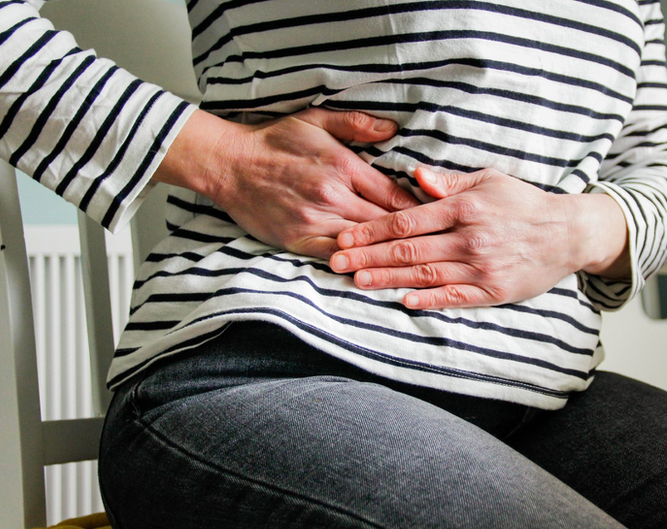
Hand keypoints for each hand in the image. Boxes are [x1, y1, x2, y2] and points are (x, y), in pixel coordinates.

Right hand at [155, 108, 419, 257]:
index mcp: (344, 166)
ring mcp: (316, 221)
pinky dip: (357, 265)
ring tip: (416, 264)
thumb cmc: (274, 140)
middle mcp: (333, 196)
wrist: (229, 164)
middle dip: (412, 236)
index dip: (419, 209)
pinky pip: (337, 258)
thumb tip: (393, 130)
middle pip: (386, 223)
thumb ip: (357, 125)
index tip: (437, 218)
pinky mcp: (299, 240)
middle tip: (438, 247)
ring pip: (365, 244)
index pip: (395, 195)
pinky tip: (376, 272)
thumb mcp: (317, 119)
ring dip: (389, 254)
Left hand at [329, 167, 629, 308]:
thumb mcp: (490, 180)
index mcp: (465, 207)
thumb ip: (451, 181)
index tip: (345, 236)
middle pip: (408, 250)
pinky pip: (455, 298)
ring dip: (387, 279)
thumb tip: (415, 176)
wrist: (567, 234)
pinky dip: (429, 299)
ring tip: (357, 281)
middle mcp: (470, 239)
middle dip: (368, 256)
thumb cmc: (524, 204)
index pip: (407, 221)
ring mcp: (482, 268)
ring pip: (425, 275)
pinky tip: (404, 301)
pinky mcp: (494, 291)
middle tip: (336, 263)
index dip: (372, 230)